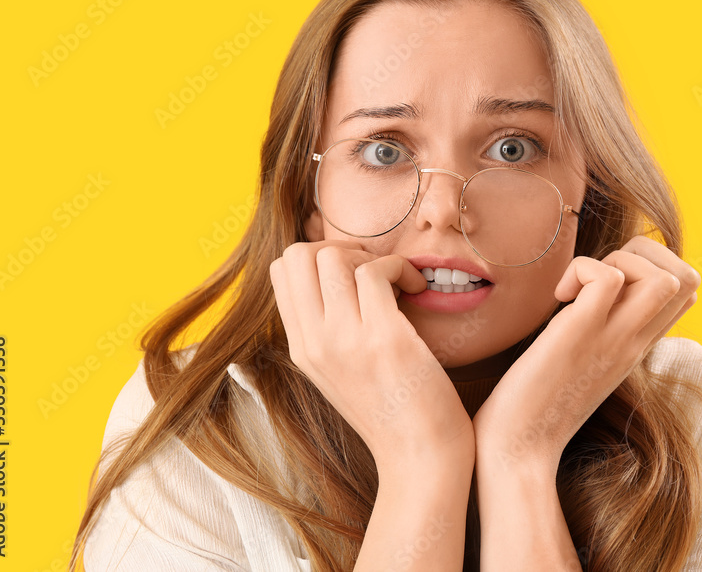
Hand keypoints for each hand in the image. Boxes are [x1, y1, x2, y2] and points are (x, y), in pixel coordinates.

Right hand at [269, 240, 475, 475]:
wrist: (419, 456)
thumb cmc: (392, 410)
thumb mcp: (342, 371)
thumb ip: (330, 330)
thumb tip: (336, 279)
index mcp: (302, 348)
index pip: (282, 272)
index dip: (319, 257)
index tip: (354, 274)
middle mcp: (314, 343)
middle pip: (297, 255)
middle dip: (339, 246)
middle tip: (374, 269)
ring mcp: (344, 341)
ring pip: (333, 256)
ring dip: (372, 256)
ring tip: (398, 282)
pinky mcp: (383, 338)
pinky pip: (376, 271)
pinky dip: (401, 267)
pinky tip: (418, 288)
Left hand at [472, 235, 699, 470]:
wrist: (518, 447)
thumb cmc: (540, 403)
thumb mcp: (586, 361)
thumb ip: (602, 332)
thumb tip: (594, 297)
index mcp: (638, 345)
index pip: (686, 293)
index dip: (653, 266)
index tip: (608, 282)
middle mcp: (635, 341)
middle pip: (688, 278)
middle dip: (645, 253)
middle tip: (597, 277)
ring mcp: (612, 338)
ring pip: (664, 277)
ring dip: (621, 260)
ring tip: (580, 287)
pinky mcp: (580, 333)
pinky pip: (608, 278)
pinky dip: (583, 269)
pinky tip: (559, 296)